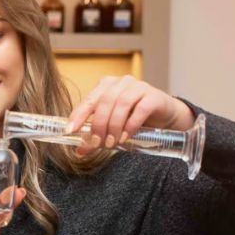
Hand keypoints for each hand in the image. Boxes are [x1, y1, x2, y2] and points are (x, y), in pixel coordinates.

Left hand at [67, 75, 194, 154]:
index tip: (70, 131)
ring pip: (121, 104)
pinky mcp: (154, 96)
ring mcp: (139, 87)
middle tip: (97, 142)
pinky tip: (126, 137)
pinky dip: (131, 124)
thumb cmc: (134, 118)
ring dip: (114, 126)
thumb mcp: (112, 127)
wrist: (164, 116)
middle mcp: (121, 83)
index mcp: (106, 86)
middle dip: (98, 125)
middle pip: (105, 102)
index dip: (78, 115)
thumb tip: (78, 152)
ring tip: (112, 143)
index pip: (89, 100)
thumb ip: (95, 137)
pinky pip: (140, 109)